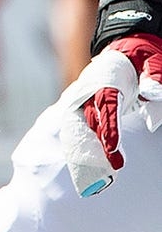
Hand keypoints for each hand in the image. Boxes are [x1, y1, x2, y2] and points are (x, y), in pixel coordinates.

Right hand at [58, 33, 161, 194]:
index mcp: (108, 77)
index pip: (106, 103)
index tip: (112, 148)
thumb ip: (154, 75)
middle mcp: (90, 90)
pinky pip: (78, 133)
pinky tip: (83, 175)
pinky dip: (78, 152)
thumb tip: (150, 92)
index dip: (108, 126)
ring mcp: (85, 101)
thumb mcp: (153, 61)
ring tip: (92, 181)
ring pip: (78, 130)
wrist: (125, 50)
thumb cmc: (143, 58)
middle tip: (107, 173)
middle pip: (87, 121)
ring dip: (83, 155)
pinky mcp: (85, 112)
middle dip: (93, 148)